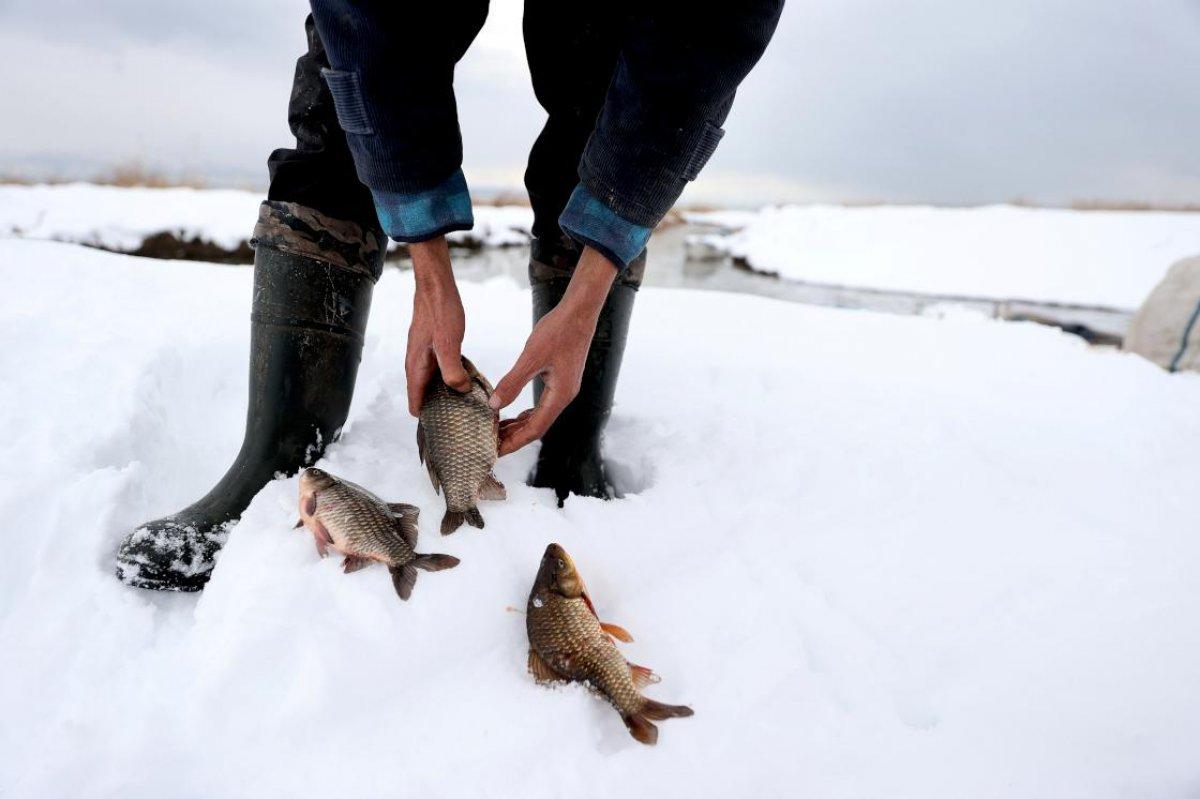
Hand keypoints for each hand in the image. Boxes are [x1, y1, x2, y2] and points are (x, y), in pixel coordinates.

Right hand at [406, 236, 470, 415]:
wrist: (435, 284)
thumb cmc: (439, 311)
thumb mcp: (449, 343)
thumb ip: (452, 370)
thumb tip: (460, 391)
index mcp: (416, 366)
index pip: (415, 402)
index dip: (426, 418)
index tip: (442, 430)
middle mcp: (416, 363)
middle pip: (422, 395)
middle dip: (437, 409)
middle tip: (458, 421)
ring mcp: (422, 354)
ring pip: (430, 383)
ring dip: (443, 393)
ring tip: (463, 405)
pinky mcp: (431, 346)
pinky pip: (437, 370)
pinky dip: (447, 378)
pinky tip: (464, 380)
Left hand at [490, 246, 617, 455]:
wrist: (579, 312)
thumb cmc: (558, 331)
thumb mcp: (532, 356)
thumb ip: (513, 382)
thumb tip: (493, 405)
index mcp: (560, 395)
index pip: (535, 429)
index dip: (514, 442)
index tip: (495, 452)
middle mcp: (564, 396)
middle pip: (536, 427)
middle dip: (514, 438)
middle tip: (490, 446)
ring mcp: (562, 389)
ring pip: (537, 416)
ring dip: (517, 426)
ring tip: (496, 432)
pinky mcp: (559, 379)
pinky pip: (540, 404)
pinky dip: (523, 412)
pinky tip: (509, 413)